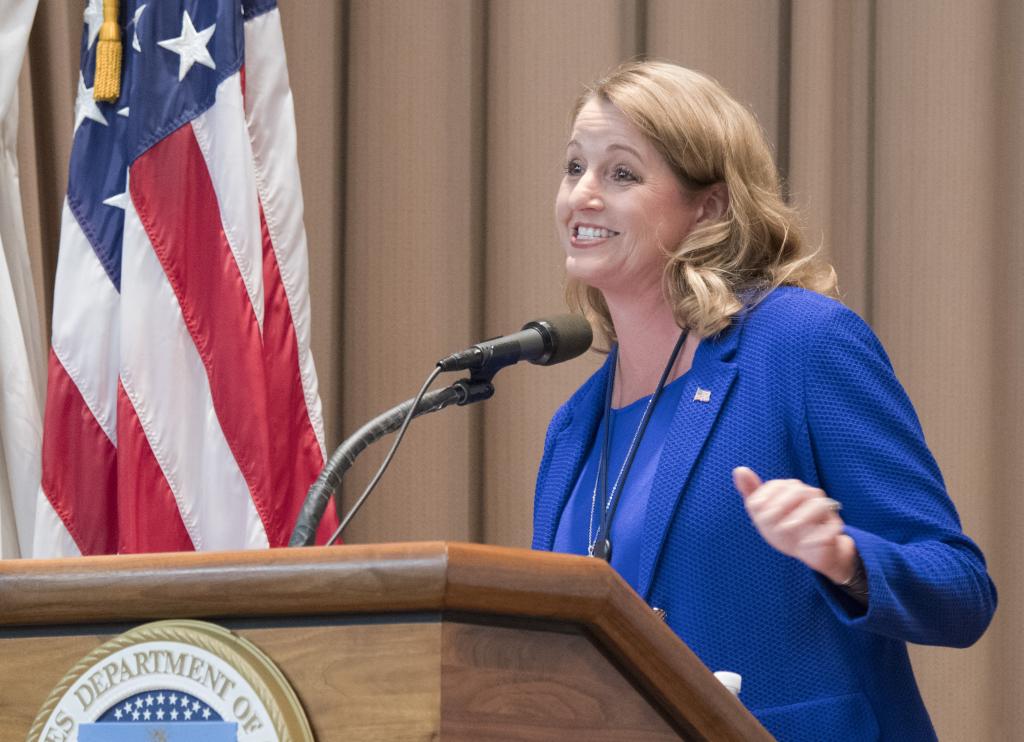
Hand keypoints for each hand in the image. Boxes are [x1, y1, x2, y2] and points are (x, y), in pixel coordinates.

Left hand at [732, 467, 858, 584]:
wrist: (809, 551)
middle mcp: (810, 496)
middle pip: (799, 491)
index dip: (765, 496)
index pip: (778, 485)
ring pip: (819, 505)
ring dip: (801, 516)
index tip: (754, 510)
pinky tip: (804, 543)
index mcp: (792, 490)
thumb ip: (751, 492)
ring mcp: (825, 512)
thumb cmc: (784, 527)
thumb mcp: (764, 512)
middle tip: (766, 520)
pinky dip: (819, 535)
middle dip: (781, 504)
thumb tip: (739, 469)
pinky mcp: (835, 529)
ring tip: (785, 528)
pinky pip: (833, 528)